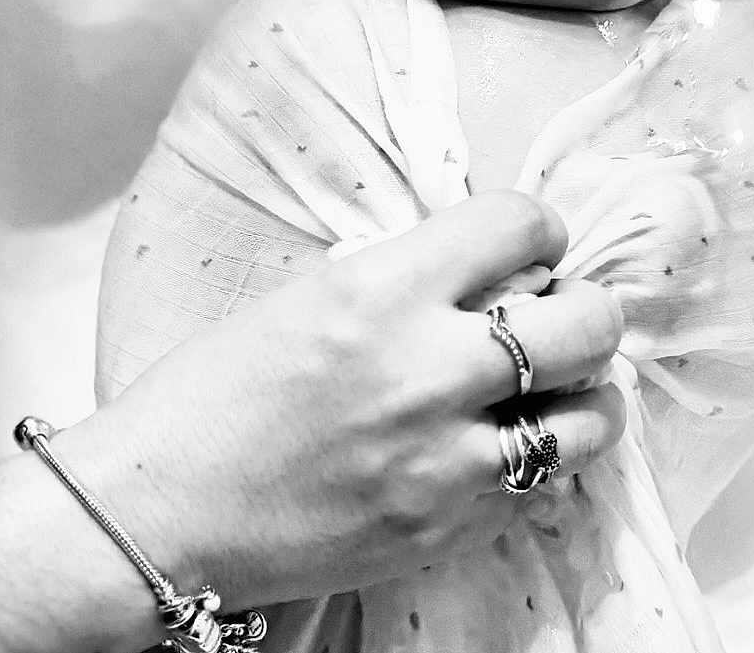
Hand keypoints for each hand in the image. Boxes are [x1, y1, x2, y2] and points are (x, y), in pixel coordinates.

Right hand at [56, 191, 624, 610]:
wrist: (161, 513)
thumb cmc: (216, 393)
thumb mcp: (315, 295)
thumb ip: (412, 276)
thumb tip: (499, 269)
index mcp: (383, 291)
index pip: (521, 224)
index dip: (541, 227)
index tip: (534, 245)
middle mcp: (428, 370)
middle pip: (586, 322)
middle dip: (589, 309)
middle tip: (564, 315)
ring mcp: (445, 459)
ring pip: (592, 417)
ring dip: (585, 394)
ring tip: (553, 389)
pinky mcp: (446, 529)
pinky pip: (544, 488)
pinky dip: (540, 462)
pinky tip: (505, 448)